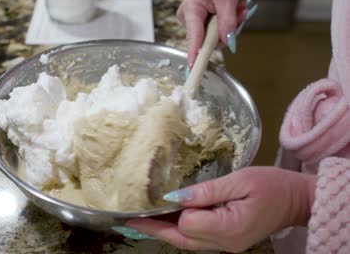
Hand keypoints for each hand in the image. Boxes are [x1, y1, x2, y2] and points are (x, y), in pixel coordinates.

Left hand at [122, 167, 316, 251]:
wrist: (296, 200)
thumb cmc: (272, 186)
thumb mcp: (240, 181)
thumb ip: (207, 191)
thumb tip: (174, 196)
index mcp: (229, 228)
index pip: (187, 224)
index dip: (172, 209)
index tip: (156, 197)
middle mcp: (225, 243)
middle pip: (181, 239)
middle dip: (154, 229)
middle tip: (129, 219)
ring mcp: (226, 245)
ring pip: (186, 242)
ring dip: (164, 230)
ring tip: (141, 219)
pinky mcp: (226, 241)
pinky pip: (196, 239)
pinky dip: (179, 230)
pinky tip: (166, 219)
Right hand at [177, 0, 257, 66]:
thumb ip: (227, 21)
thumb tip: (228, 41)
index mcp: (191, 10)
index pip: (194, 38)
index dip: (195, 54)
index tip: (193, 68)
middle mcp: (189, 17)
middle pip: (207, 39)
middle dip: (227, 31)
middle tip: (240, 15)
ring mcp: (194, 19)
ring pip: (214, 35)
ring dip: (230, 25)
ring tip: (239, 9)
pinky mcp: (200, 21)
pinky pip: (214, 30)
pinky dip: (227, 22)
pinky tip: (234, 10)